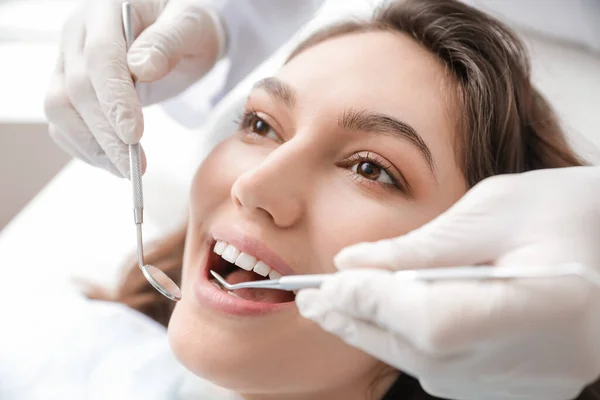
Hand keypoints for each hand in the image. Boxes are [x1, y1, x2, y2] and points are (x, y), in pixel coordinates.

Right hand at [44, 0, 225, 176]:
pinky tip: (112, 161)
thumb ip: (168, 42)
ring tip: (126, 170)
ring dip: (91, 146)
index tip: (134, 135)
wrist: (179, 32)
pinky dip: (84, 147)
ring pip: (60, 109)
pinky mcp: (70, 86)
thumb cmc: (187, 26)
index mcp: (105, 11)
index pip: (101, 58)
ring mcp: (69, 61)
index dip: (114, 99)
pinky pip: (63, 121)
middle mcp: (79, 35)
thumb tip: (142, 67)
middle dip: (105, 134)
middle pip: (77, 90)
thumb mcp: (190, 25)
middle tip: (135, 167)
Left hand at [296, 166, 599, 399]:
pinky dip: (403, 343)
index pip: (431, 319)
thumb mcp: (497, 208)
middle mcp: (537, 358)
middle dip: (356, 322)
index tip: (325, 285)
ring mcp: (529, 380)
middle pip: (419, 350)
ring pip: (424, 365)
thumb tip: (352, 264)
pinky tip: (381, 319)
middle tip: (309, 300)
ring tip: (332, 308)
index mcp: (543, 304)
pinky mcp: (520, 383)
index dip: (372, 304)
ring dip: (372, 334)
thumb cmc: (569, 211)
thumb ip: (423, 245)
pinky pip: (444, 371)